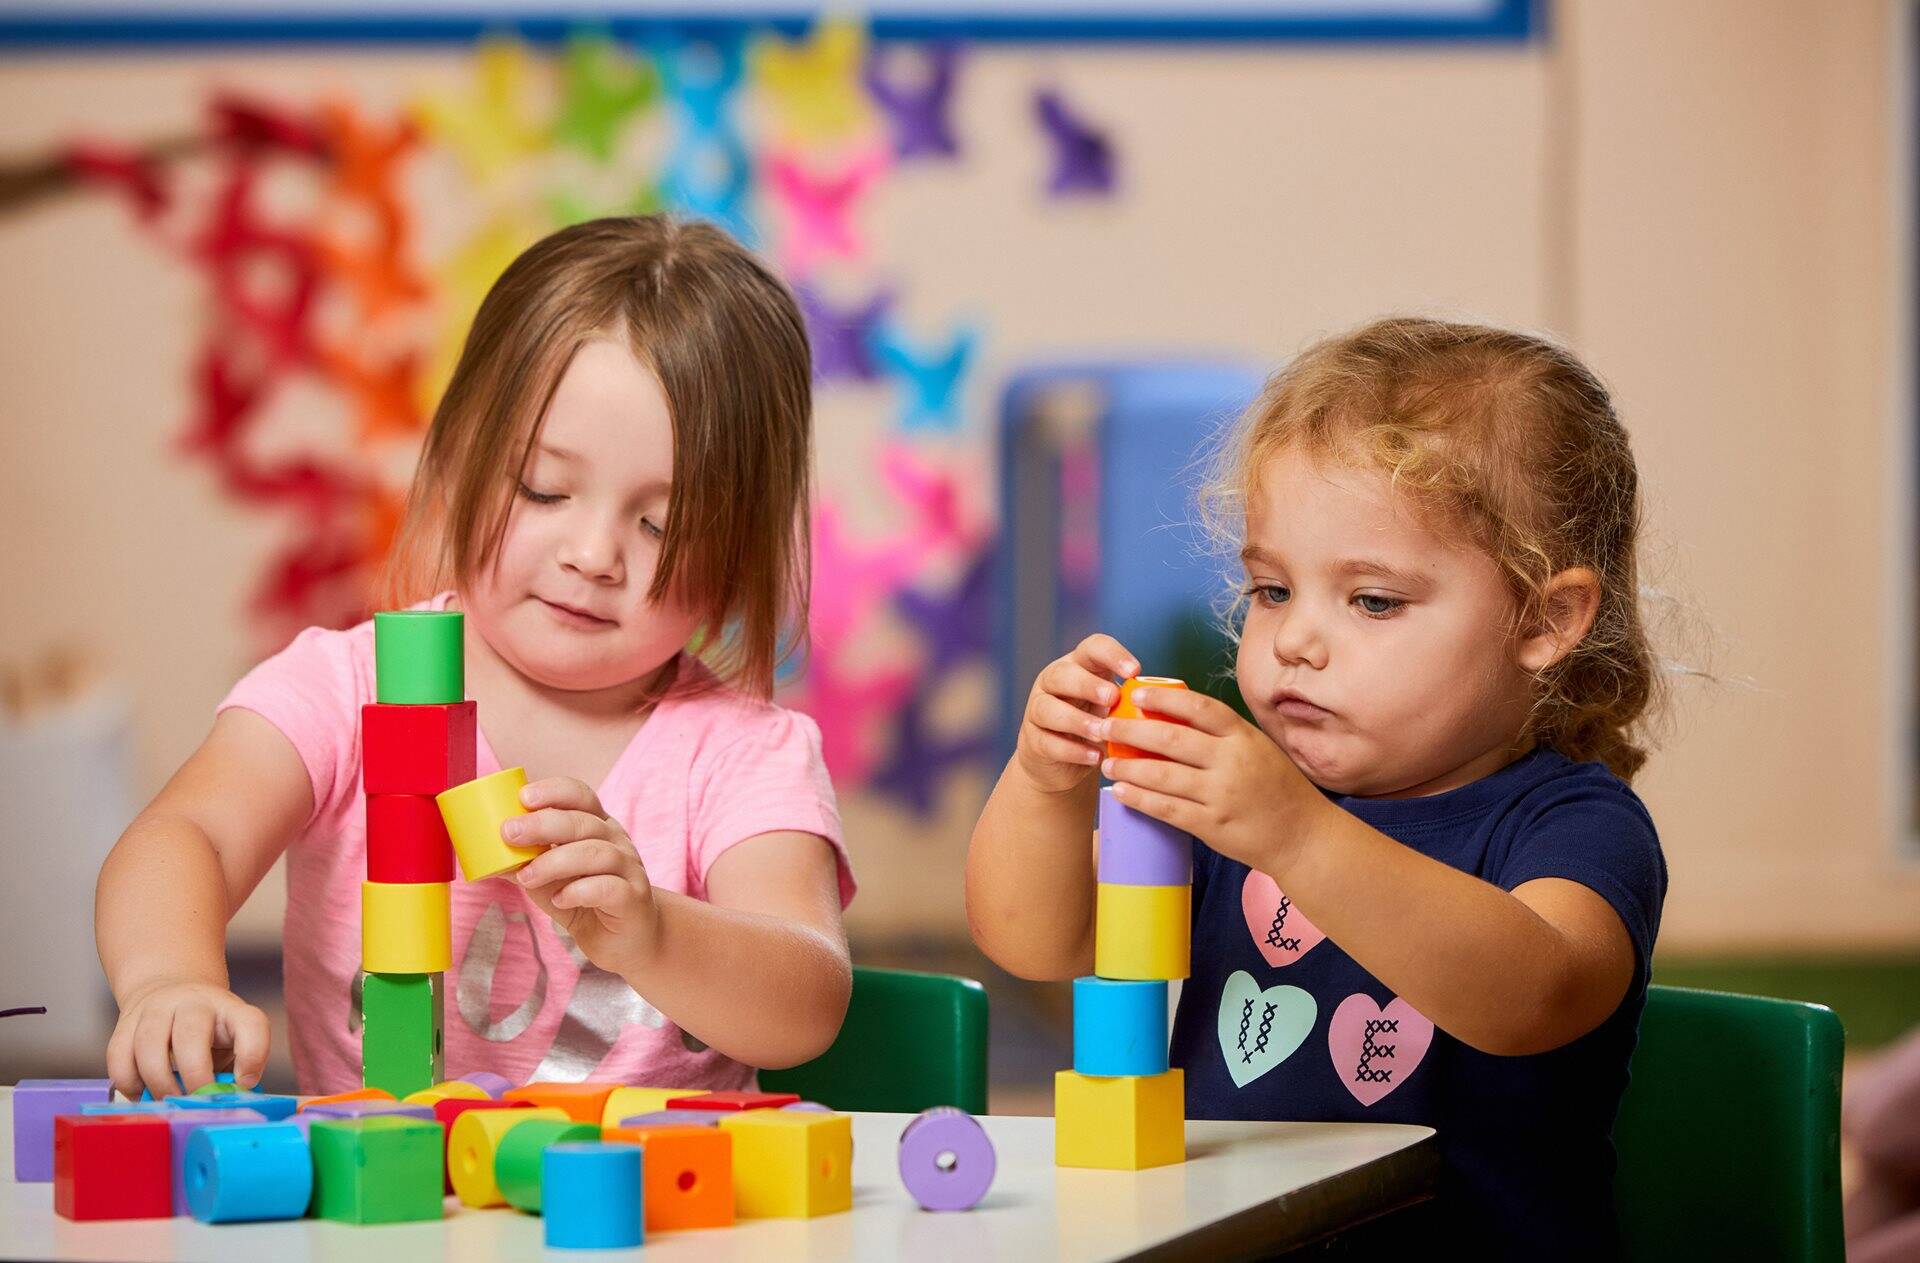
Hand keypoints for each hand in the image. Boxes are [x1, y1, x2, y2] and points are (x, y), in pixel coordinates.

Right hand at [106, 979, 269, 1101]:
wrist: (171, 990)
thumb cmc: (207, 1030)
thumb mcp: (231, 1042)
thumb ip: (234, 1069)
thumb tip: (230, 1101)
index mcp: (230, 1009)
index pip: (251, 1024)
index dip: (252, 1056)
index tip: (244, 1083)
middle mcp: (194, 1002)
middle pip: (192, 1035)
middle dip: (195, 1076)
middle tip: (197, 1101)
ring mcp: (157, 1008)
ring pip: (149, 1045)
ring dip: (159, 1083)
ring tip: (169, 1101)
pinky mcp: (125, 1022)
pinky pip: (119, 1056)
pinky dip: (129, 1083)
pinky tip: (142, 1094)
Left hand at [508, 776, 659, 976]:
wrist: (629, 939)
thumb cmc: (587, 901)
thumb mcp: (550, 880)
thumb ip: (525, 865)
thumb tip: (484, 856)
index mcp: (598, 827)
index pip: (581, 796)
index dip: (554, 792)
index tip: (523, 797)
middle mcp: (617, 842)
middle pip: (584, 822)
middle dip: (543, 824)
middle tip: (509, 833)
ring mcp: (630, 869)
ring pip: (597, 853)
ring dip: (555, 861)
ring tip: (527, 877)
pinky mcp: (633, 899)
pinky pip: (608, 888)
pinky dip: (579, 890)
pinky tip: (559, 898)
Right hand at [1015, 634, 1141, 794]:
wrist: (1062, 762)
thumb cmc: (1098, 726)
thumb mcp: (1115, 708)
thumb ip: (1132, 700)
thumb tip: (1171, 702)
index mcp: (1079, 666)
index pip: (1092, 647)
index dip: (1113, 655)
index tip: (1135, 671)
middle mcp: (1053, 682)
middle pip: (1061, 674)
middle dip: (1087, 685)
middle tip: (1112, 698)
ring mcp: (1038, 710)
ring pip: (1047, 708)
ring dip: (1077, 720)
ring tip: (1102, 733)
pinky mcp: (1032, 740)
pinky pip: (1048, 742)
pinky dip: (1072, 751)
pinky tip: (1094, 758)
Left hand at [1099, 686, 1325, 873]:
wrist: (1301, 835)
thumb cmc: (1275, 787)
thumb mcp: (1256, 748)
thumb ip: (1222, 734)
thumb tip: (1170, 716)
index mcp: (1243, 736)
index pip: (1198, 707)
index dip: (1164, 698)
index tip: (1135, 694)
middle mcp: (1231, 761)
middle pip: (1170, 738)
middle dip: (1131, 731)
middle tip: (1104, 727)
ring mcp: (1220, 794)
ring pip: (1162, 774)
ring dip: (1128, 766)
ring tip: (1106, 762)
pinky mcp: (1211, 824)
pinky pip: (1166, 808)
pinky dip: (1139, 798)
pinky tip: (1120, 791)